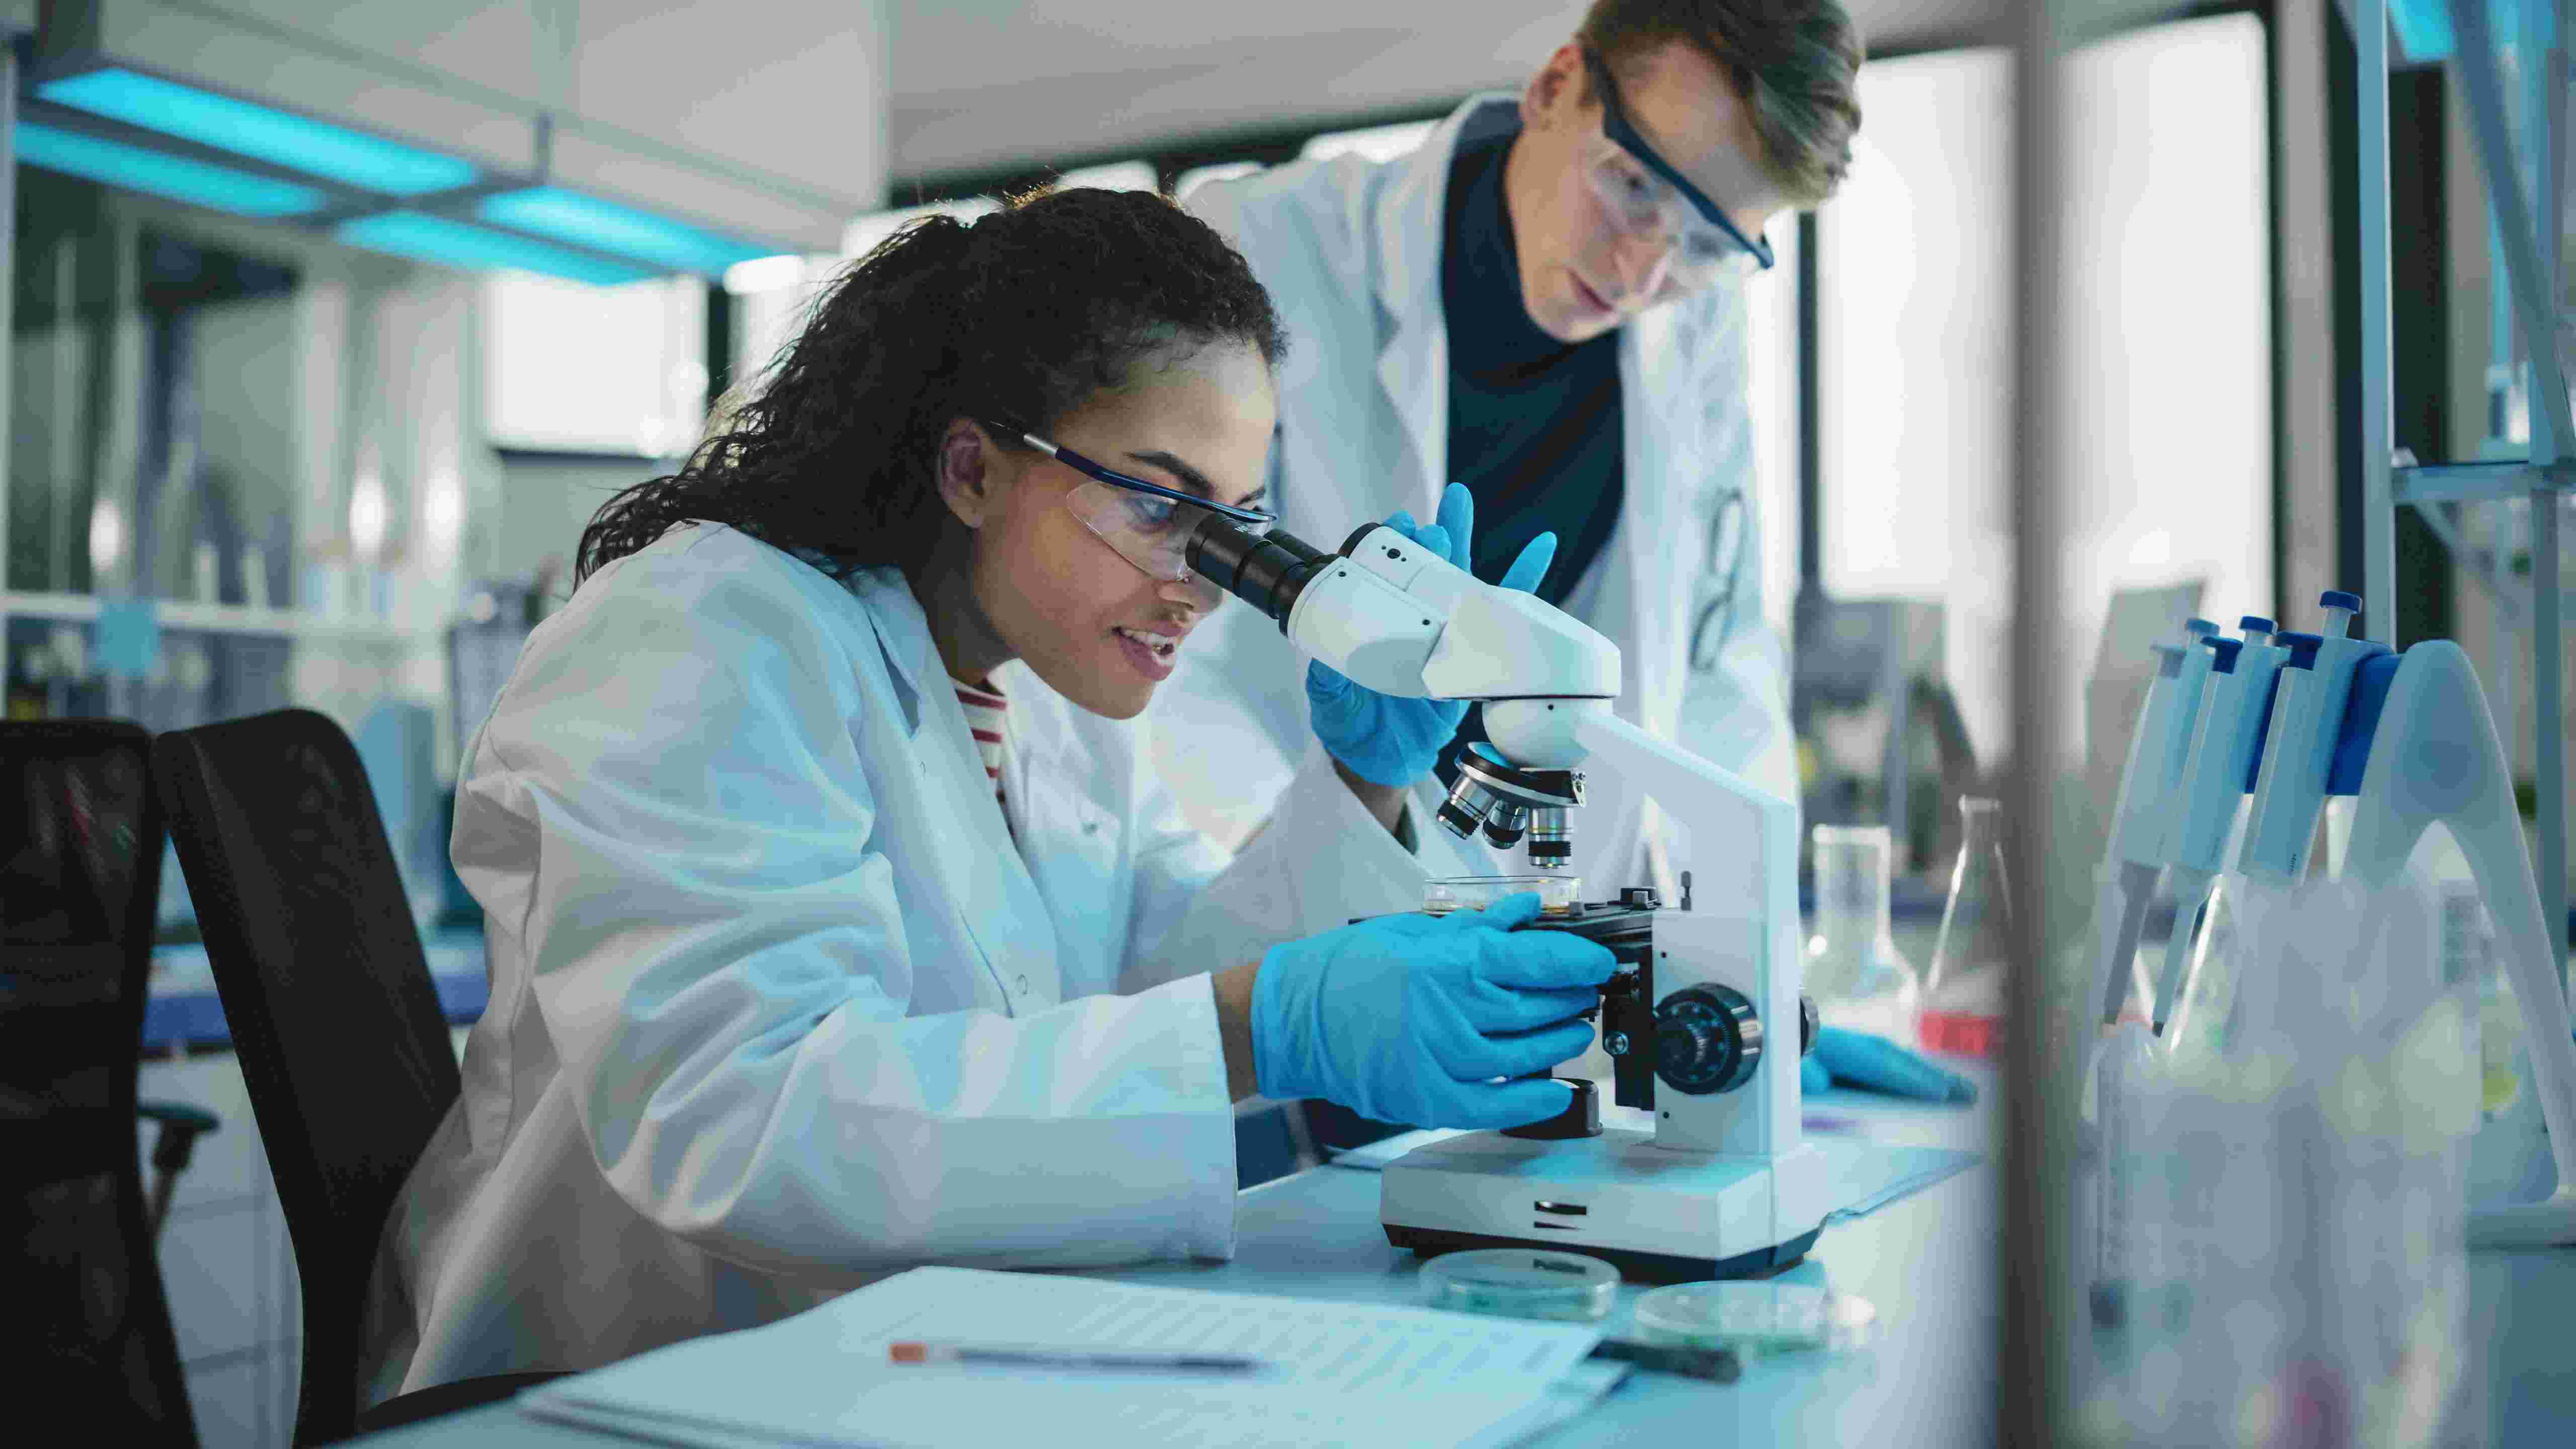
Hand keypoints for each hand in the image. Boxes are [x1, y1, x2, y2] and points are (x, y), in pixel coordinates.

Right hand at [1251, 893, 1614, 1128]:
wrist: (1289, 1018)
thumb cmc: (1344, 971)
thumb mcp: (1410, 932)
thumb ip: (1472, 927)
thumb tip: (1524, 915)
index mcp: (1441, 963)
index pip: (1531, 961)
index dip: (1577, 963)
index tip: (1600, 963)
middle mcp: (1445, 1012)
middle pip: (1534, 1007)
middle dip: (1571, 998)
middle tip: (1587, 992)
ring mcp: (1437, 1059)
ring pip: (1523, 1055)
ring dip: (1559, 1042)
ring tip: (1573, 1030)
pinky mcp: (1425, 1097)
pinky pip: (1494, 1104)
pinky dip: (1531, 1101)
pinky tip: (1556, 1091)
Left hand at [1306, 483, 1556, 787]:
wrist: (1381, 768)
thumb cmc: (1352, 731)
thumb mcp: (1333, 708)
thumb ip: (1329, 687)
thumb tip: (1323, 666)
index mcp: (1376, 628)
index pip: (1385, 576)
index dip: (1394, 546)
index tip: (1402, 524)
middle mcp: (1413, 626)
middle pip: (1430, 570)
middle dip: (1442, 533)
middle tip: (1451, 506)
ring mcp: (1445, 641)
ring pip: (1465, 585)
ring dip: (1474, 545)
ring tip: (1484, 511)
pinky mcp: (1473, 663)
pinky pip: (1503, 623)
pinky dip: (1524, 588)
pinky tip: (1539, 551)